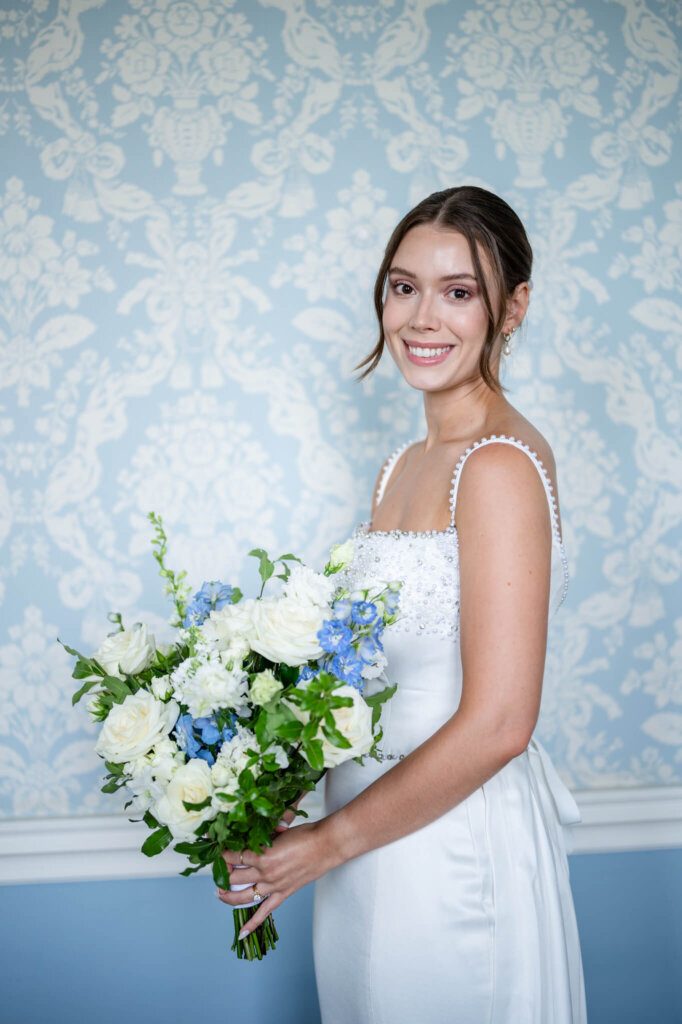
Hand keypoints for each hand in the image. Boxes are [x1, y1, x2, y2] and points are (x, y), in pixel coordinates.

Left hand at [216, 819, 336, 937]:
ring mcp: (273, 885)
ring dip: (227, 896)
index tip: (217, 849)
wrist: (326, 845)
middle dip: (222, 873)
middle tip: (218, 869)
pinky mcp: (283, 894)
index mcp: (262, 854)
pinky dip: (252, 924)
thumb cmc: (304, 834)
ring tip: (219, 893)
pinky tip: (241, 933)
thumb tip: (249, 839)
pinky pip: (264, 912)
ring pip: (243, 896)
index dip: (223, 852)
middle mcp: (264, 872)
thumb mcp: (278, 831)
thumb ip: (262, 838)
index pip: (234, 855)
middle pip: (233, 876)